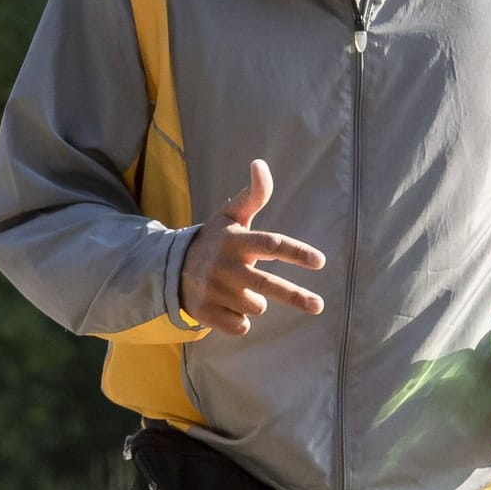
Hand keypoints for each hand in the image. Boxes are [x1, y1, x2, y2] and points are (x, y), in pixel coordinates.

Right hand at [179, 159, 325, 335]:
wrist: (171, 267)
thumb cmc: (214, 239)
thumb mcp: (231, 215)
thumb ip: (253, 194)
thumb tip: (260, 164)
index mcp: (236, 241)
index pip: (270, 245)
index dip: (295, 253)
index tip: (319, 262)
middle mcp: (225, 267)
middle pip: (265, 285)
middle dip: (294, 296)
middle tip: (318, 306)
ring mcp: (213, 291)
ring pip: (254, 306)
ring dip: (254, 302)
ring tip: (240, 290)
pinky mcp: (204, 312)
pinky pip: (239, 325)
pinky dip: (240, 320)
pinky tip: (228, 307)